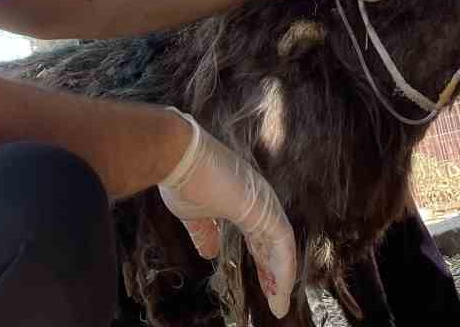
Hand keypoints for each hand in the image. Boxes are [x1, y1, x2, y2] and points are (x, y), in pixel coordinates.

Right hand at [158, 109, 295, 319]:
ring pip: (280, 245)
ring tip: (279, 303)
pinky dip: (283, 268)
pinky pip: (282, 244)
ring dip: (281, 276)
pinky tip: (281, 290)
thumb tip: (209, 253)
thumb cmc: (181, 179)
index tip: (264, 283)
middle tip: (276, 298)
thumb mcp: (193, 215)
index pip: (258, 236)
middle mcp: (258, 198)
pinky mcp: (263, 207)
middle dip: (274, 272)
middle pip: (272, 242)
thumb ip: (205, 233)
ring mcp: (263, 201)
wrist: (176, 155)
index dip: (262, 260)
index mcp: (242, 199)